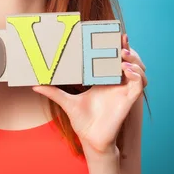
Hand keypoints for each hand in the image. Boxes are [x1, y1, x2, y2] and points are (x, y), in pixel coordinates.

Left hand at [32, 34, 146, 155]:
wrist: (90, 139)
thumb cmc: (82, 120)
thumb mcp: (66, 101)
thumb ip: (53, 91)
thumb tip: (34, 84)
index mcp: (104, 79)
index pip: (115, 59)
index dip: (119, 47)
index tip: (117, 34)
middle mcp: (117, 83)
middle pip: (131, 62)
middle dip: (129, 50)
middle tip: (120, 43)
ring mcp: (124, 91)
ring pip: (139, 71)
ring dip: (134, 61)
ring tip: (122, 56)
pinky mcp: (128, 100)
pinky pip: (138, 85)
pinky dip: (135, 76)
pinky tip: (125, 71)